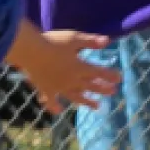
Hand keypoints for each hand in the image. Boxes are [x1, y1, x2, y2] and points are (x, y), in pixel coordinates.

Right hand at [5, 20, 119, 115]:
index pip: (99, 73)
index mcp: (80, 67)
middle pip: (91, 86)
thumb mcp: (73, 38)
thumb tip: (108, 41)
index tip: (119, 78)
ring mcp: (59, 87)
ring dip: (88, 101)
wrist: (30, 51)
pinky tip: (59, 111)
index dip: (110, 75)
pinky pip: (52, 101)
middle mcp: (72, 80)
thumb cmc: (52, 42)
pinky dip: (55, 107)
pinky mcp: (46, 89)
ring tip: (97, 106)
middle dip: (103, 89)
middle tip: (113, 92)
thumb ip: (90, 41)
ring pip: (76, 96)